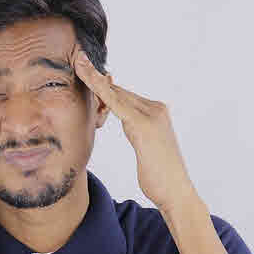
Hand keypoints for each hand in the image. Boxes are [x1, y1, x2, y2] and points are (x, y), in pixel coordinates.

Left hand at [71, 49, 196, 213]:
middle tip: (78, 61)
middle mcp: (156, 109)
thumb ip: (138, 133)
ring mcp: (151, 114)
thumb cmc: (160, 177)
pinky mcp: (142, 124)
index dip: (104, 86)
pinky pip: (115, 102)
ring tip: (79, 63)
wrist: (176, 192)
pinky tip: (88, 78)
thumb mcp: (146, 149)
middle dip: (97, 78)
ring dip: (95, 78)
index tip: (88, 71)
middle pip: (119, 91)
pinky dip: (100, 89)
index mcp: (157, 113)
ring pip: (116, 93)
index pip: (125, 96)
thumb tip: (130, 127)